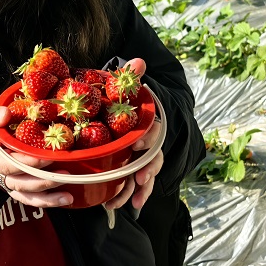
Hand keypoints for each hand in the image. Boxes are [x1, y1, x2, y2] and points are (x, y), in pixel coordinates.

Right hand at [0, 105, 75, 207]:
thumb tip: (5, 114)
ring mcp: (5, 180)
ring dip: (47, 197)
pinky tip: (64, 200)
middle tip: (64, 174)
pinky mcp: (14, 184)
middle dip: (42, 181)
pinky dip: (45, 201)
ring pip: (25, 194)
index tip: (46, 157)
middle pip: (19, 183)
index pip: (6, 164)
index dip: (26, 163)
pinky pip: (28, 197)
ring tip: (68, 196)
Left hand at [104, 57, 159, 211]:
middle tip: (139, 178)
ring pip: (144, 176)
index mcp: (145, 125)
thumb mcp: (122, 90)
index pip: (153, 131)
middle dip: (147, 170)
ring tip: (126, 202)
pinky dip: (126, 196)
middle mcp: (146, 143)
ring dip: (138, 190)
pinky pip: (131, 186)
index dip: (148, 138)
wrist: (114, 114)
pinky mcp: (129, 170)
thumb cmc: (119, 103)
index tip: (137, 144)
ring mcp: (139, 158)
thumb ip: (130, 77)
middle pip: (153, 158)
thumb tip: (139, 61)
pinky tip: (112, 205)